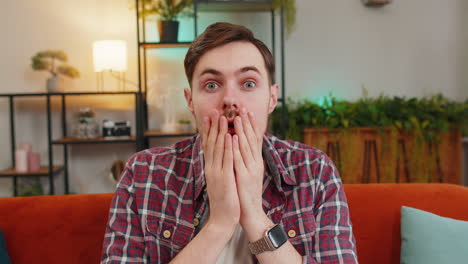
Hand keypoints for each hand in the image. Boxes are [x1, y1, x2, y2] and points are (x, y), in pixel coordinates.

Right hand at [201, 110, 239, 230]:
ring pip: (217, 148)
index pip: (208, 145)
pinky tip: (229, 136)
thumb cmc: (224, 199)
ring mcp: (216, 172)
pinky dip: (227, 147)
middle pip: (211, 143)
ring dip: (220, 131)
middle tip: (213, 110)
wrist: (222, 219)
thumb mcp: (219, 180)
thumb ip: (219, 167)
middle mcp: (211, 168)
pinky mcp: (224, 179)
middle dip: (212, 126)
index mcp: (210, 167)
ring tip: (222, 117)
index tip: (209, 116)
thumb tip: (219, 156)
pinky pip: (226, 160)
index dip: (208, 130)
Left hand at [232, 108, 264, 226]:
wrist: (250, 213)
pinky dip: (236, 149)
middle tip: (243, 108)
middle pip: (251, 139)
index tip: (247, 111)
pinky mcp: (245, 178)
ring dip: (241, 132)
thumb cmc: (246, 193)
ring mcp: (251, 170)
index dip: (251, 125)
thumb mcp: (247, 173)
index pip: (254, 140)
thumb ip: (245, 160)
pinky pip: (239, 161)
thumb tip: (241, 147)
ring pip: (246, 147)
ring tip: (236, 118)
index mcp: (255, 162)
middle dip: (246, 123)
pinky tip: (232, 139)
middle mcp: (255, 163)